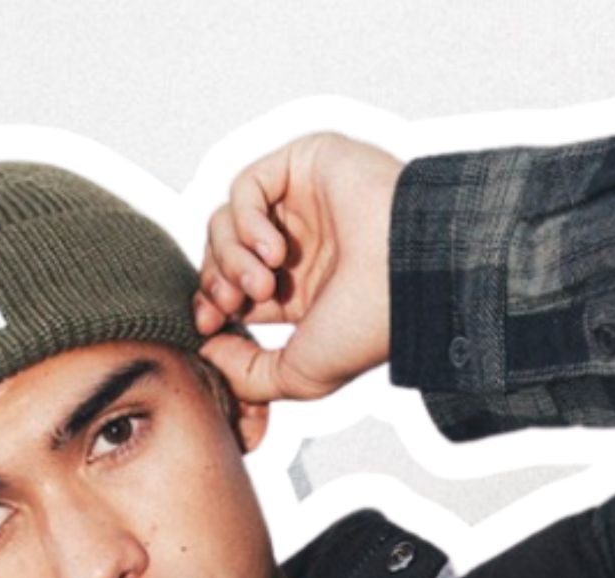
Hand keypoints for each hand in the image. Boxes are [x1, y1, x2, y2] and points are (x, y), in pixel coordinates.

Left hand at [190, 132, 403, 437]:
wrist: (407, 279)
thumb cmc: (368, 327)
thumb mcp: (299, 375)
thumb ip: (247, 376)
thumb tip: (207, 355)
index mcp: (302, 291)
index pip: (233, 288)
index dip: (212, 305)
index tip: (209, 328)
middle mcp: (302, 245)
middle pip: (224, 252)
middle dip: (216, 281)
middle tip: (233, 304)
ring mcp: (303, 202)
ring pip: (229, 219)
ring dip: (232, 257)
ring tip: (263, 283)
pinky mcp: (305, 163)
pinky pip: (246, 186)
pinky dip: (246, 221)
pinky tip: (274, 251)